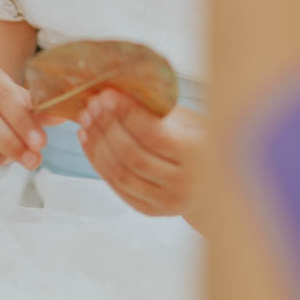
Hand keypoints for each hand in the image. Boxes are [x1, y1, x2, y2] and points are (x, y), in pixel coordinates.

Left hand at [78, 90, 203, 218]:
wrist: (213, 181)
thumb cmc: (198, 141)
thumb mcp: (188, 120)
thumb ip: (159, 110)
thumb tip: (118, 88)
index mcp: (200, 156)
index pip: (155, 135)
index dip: (127, 114)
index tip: (107, 94)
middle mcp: (185, 184)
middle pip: (134, 156)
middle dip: (108, 128)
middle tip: (91, 105)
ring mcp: (167, 202)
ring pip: (122, 174)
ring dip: (98, 145)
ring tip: (86, 120)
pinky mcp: (150, 210)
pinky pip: (117, 186)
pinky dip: (98, 162)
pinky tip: (88, 139)